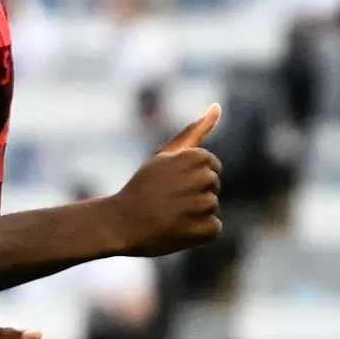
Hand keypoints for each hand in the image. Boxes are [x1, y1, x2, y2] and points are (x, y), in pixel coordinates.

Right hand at [109, 108, 223, 257]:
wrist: (122, 224)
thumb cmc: (144, 186)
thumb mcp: (166, 154)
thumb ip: (195, 131)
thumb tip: (217, 106)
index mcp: (196, 157)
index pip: (211, 166)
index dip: (191, 175)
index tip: (172, 181)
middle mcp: (203, 179)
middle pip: (213, 185)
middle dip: (196, 192)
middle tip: (168, 199)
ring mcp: (205, 205)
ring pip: (213, 206)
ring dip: (196, 212)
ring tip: (170, 214)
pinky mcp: (206, 229)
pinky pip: (213, 227)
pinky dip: (198, 231)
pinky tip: (178, 229)